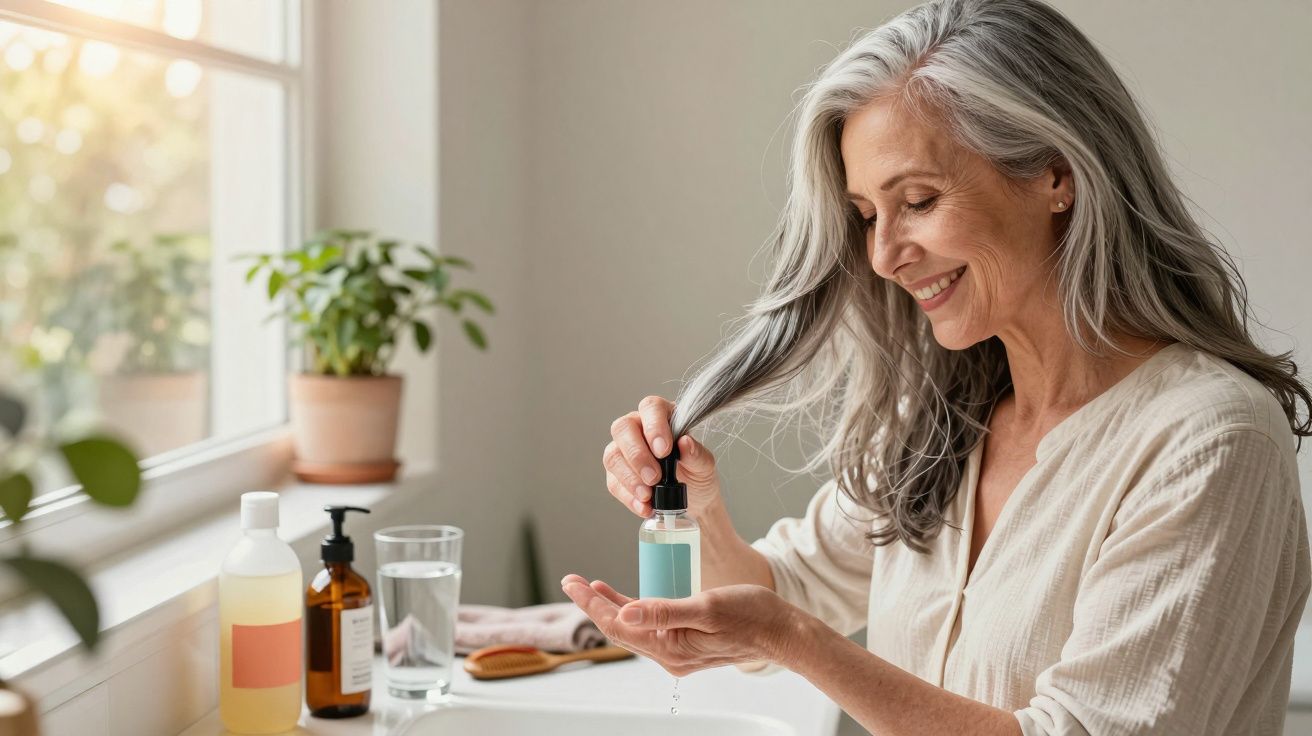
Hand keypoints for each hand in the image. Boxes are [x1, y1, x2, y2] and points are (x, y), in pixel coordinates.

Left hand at [559, 573, 804, 676]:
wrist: (782, 632)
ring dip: (611, 607)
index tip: (573, 583)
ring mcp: (678, 651)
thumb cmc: (752, 616)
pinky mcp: (687, 642)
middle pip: (621, 629)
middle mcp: (671, 655)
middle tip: (571, 581)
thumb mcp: (706, 607)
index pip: (619, 625)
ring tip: (590, 587)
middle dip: (594, 604)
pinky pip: (651, 627)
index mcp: (671, 648)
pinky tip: (628, 598)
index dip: (593, 603)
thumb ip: (665, 611)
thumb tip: (626, 610)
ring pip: (634, 628)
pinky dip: (634, 610)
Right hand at [604, 396, 721, 518]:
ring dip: (629, 477)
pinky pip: (614, 482)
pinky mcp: (616, 475)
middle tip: (653, 477)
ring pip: (613, 456)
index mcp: (662, 416)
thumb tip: (685, 442)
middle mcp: (638, 428)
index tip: (664, 450)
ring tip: (648, 496)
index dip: (654, 426)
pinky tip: (644, 506)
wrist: (694, 503)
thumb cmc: (697, 475)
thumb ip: (696, 454)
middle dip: (637, 454)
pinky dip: (628, 496)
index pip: (650, 407)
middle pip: (623, 428)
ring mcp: (623, 451)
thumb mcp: (705, 466)